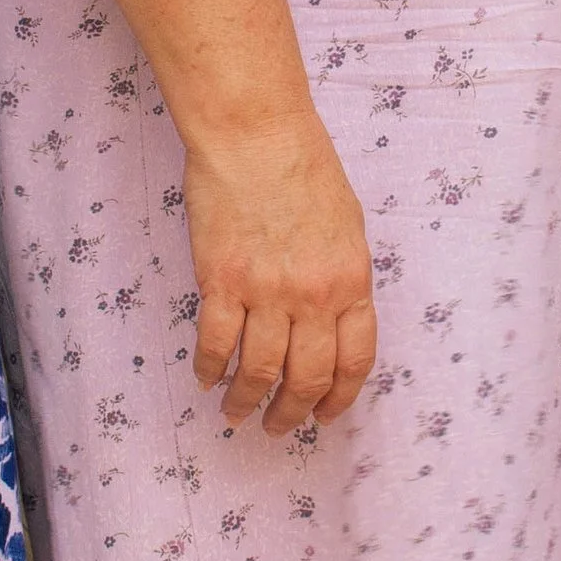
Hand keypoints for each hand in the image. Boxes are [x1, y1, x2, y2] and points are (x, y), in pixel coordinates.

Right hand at [182, 113, 376, 436]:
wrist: (256, 133)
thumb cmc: (304, 167)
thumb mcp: (347, 226)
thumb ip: (342, 278)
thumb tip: (332, 320)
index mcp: (352, 281)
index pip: (354, 361)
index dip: (339, 398)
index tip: (325, 416)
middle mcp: (313, 296)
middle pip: (307, 377)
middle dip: (292, 413)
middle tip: (278, 427)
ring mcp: (266, 291)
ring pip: (259, 372)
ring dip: (246, 401)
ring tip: (236, 413)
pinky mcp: (221, 281)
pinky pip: (215, 343)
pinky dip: (209, 369)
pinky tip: (206, 379)